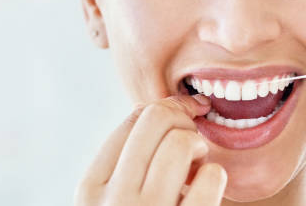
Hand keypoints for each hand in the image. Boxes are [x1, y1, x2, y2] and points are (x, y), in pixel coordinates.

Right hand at [74, 95, 226, 205]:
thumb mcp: (108, 200)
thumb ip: (120, 163)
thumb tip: (155, 108)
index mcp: (90, 188)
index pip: (130, 120)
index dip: (164, 108)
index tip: (182, 113)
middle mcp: (114, 199)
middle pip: (155, 119)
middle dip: (181, 118)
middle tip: (191, 138)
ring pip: (181, 142)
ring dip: (198, 145)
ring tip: (197, 164)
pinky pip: (211, 177)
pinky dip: (216, 175)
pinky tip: (207, 186)